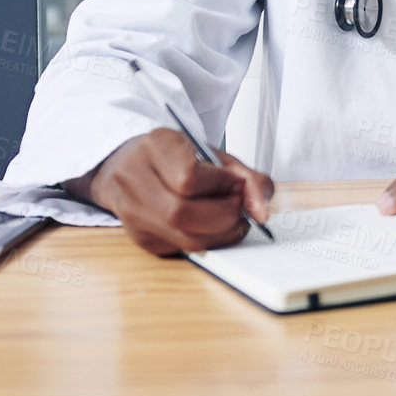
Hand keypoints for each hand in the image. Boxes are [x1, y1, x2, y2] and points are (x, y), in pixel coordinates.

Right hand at [66, 129, 273, 255]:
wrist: (135, 164)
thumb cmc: (179, 157)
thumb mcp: (214, 154)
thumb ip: (247, 178)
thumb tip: (262, 214)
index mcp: (155, 145)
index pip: (189, 178)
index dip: (220, 184)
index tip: (235, 182)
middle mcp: (134, 179)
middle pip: (182, 214)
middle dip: (224, 214)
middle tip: (238, 205)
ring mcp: (132, 212)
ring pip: (185, 239)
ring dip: (221, 233)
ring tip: (230, 216)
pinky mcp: (140, 239)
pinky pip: (183, 250)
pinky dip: (209, 241)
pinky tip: (213, 226)